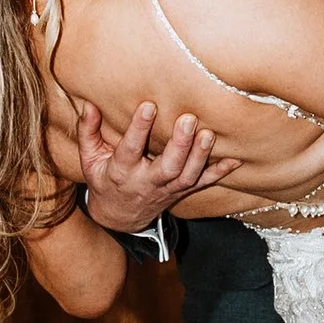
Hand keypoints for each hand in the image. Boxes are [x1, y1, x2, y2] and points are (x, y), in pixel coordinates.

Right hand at [74, 97, 236, 235]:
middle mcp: (147, 182)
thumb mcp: (90, 160)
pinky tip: (235, 159)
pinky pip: (203, 184)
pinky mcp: (181, 192)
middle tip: (189, 119)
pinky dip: (220, 173)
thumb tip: (88, 105)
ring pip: (187, 176)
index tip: (149, 106)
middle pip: (167, 167)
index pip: (130, 149)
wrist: (120, 217)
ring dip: (200, 156)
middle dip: (180, 145)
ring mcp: (167, 189)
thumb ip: (88, 133)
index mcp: (122, 171)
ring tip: (208, 133)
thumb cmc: (105, 180)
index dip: (139, 129)